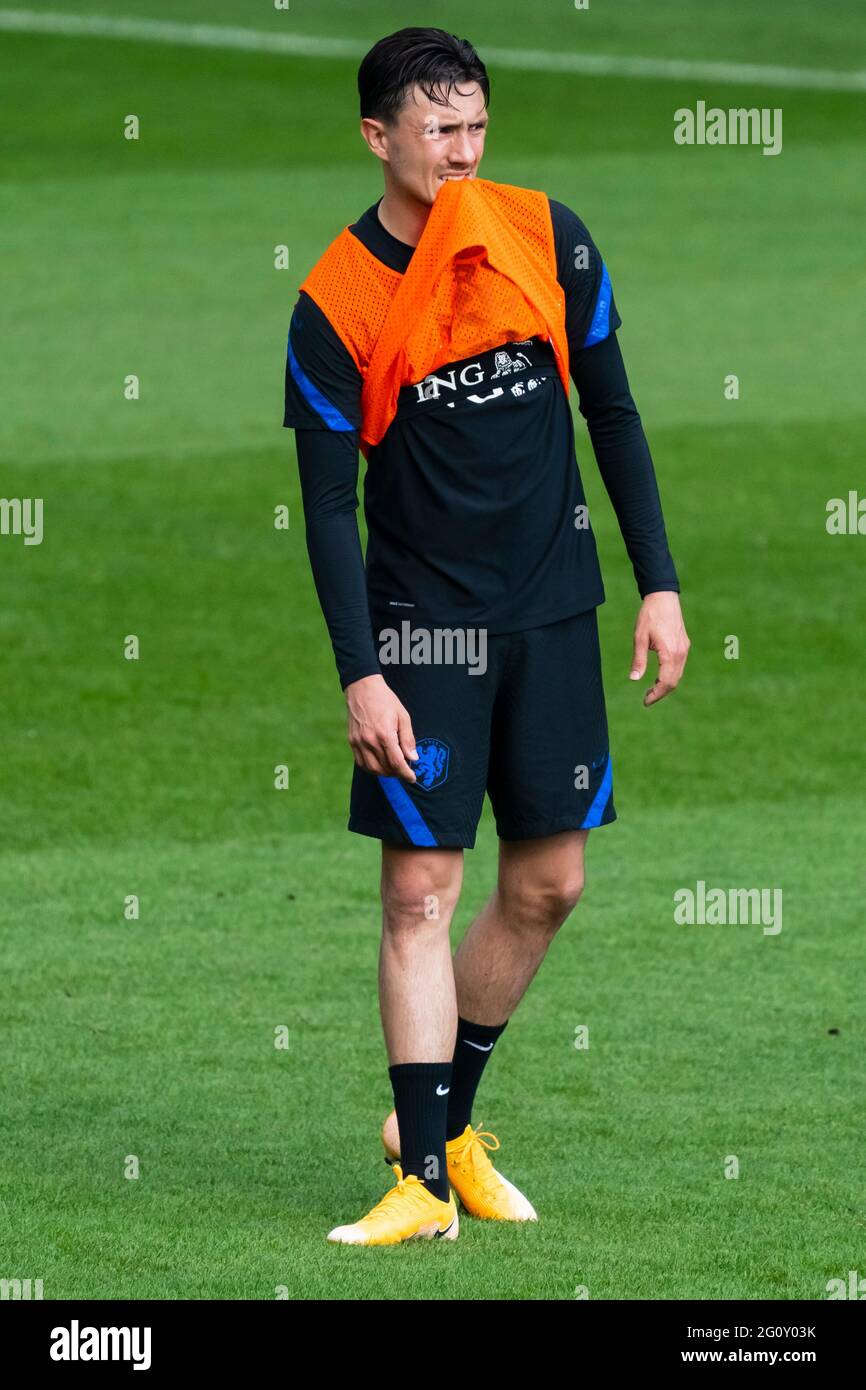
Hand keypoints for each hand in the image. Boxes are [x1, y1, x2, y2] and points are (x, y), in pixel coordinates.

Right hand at [345, 674, 418, 779]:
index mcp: (385, 734)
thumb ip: (408, 739)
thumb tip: (413, 758)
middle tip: (405, 770)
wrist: (362, 688)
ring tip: (393, 768)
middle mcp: (370, 741)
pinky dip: (372, 768)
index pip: (397, 763)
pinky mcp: (352, 741)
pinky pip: (361, 763)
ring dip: (385, 773)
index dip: (406, 774)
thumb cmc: (385, 700)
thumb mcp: (403, 716)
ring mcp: (358, 742)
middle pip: (385, 768)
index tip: (412, 778)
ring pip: (372, 769)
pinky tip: (380, 763)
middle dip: (397, 773)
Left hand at [630, 591, 689, 706]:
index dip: (655, 695)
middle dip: (661, 693)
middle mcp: (681, 653)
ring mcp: (684, 649)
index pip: (665, 682)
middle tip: (647, 699)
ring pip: (678, 675)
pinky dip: (670, 675)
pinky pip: (679, 666)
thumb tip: (634, 679)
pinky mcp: (684, 645)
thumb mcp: (639, 638)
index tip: (645, 701)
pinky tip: (659, 676)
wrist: (663, 597)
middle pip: (673, 682)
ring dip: (666, 685)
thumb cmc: (649, 616)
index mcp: (669, 653)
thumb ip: (638, 660)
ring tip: (651, 690)